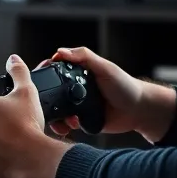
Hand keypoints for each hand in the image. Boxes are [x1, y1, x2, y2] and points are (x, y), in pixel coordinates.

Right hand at [43, 46, 163, 138]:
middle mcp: (76, 89)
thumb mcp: (105, 68)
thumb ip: (84, 57)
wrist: (139, 111)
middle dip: (45, 98)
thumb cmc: (125, 85)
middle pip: (52, 92)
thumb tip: (60, 51)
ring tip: (62, 120)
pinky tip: (71, 126)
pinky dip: (64, 126)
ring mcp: (78, 105)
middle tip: (42, 104)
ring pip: (56, 110)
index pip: (56, 70)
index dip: (45, 73)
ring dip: (55, 116)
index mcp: (79, 73)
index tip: (37, 76)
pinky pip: (67, 123)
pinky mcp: (82, 120)